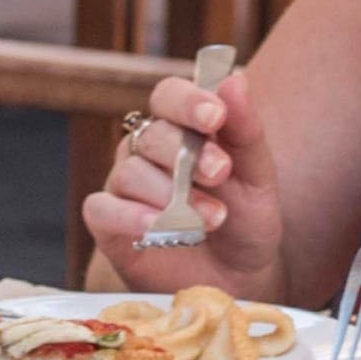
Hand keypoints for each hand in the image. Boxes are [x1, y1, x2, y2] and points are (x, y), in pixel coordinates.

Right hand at [81, 60, 296, 300]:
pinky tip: (159, 227)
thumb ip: (246, 130)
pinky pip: (102, 208)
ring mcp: (124, 186)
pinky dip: (130, 215)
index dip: (188, 101)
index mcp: (182, 129)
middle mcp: (147, 152)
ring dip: (172, 194)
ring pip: (131, 171)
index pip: (169, 95)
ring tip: (211, 219)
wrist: (237, 280)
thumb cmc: (245, 222)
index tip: (214, 116)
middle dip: (187, 153)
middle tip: (219, 173)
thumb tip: (234, 79)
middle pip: (150, 134)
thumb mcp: (258, 177)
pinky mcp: (107, 224)